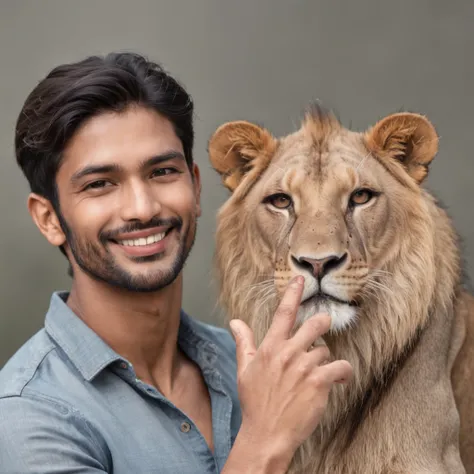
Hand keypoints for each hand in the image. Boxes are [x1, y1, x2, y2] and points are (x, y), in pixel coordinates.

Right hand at [229, 275, 352, 470]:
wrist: (267, 433)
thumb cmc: (255, 401)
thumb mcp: (245, 369)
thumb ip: (244, 342)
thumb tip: (235, 322)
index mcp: (271, 347)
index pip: (284, 313)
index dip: (293, 293)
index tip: (300, 279)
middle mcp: (289, 353)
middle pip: (314, 324)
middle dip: (322, 322)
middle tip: (323, 325)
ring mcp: (305, 367)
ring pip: (325, 350)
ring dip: (324, 359)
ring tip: (318, 373)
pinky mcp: (320, 382)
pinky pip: (340, 367)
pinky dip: (342, 372)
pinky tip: (339, 379)